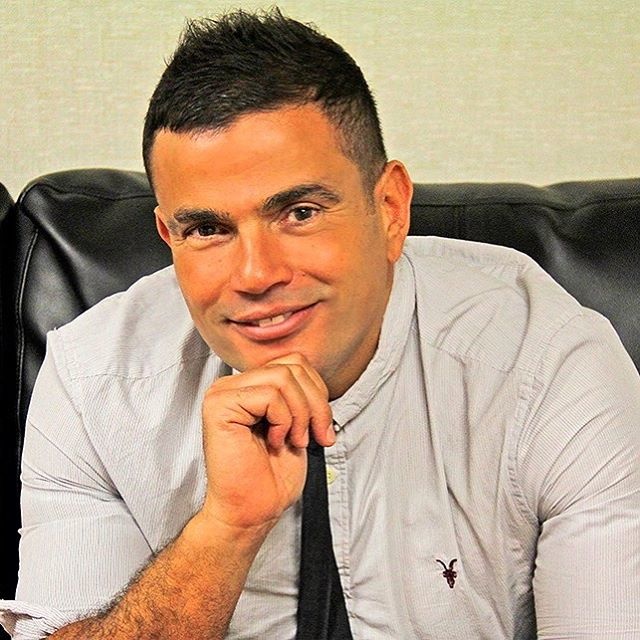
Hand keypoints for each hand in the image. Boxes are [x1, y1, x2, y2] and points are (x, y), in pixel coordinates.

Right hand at [198, 353, 334, 532]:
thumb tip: (317, 376)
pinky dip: (282, 421)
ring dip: (300, 414)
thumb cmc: (271, 476)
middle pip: (292, 366)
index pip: (295, 362)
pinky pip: (269, 395)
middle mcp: (233, 384)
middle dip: (315, 404)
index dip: (318, 392)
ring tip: (292, 440)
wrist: (251, 511)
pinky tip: (273, 441)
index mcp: (251, 385)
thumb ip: (301, 393)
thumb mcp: (299, 423)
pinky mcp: (219, 406)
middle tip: (314, 436)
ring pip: (283, 377)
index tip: (322, 428)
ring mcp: (222, 393)